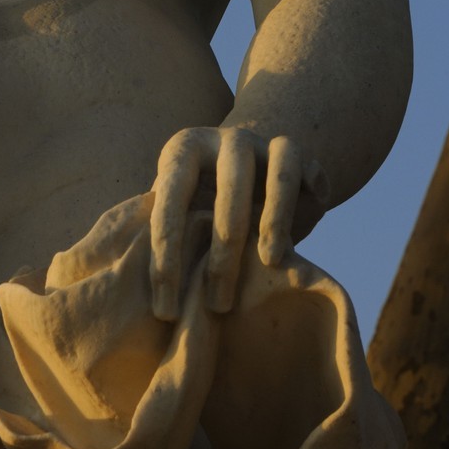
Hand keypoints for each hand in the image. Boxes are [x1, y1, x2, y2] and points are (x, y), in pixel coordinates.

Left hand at [148, 126, 329, 321]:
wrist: (244, 165)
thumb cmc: (199, 205)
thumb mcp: (179, 214)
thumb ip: (161, 237)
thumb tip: (132, 296)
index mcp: (182, 151)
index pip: (168, 202)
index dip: (164, 258)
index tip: (165, 308)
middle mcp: (222, 140)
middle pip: (227, 192)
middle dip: (222, 254)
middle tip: (218, 304)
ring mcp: (261, 142)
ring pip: (275, 175)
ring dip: (274, 219)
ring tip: (271, 262)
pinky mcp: (295, 149)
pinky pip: (305, 168)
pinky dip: (311, 189)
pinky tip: (316, 212)